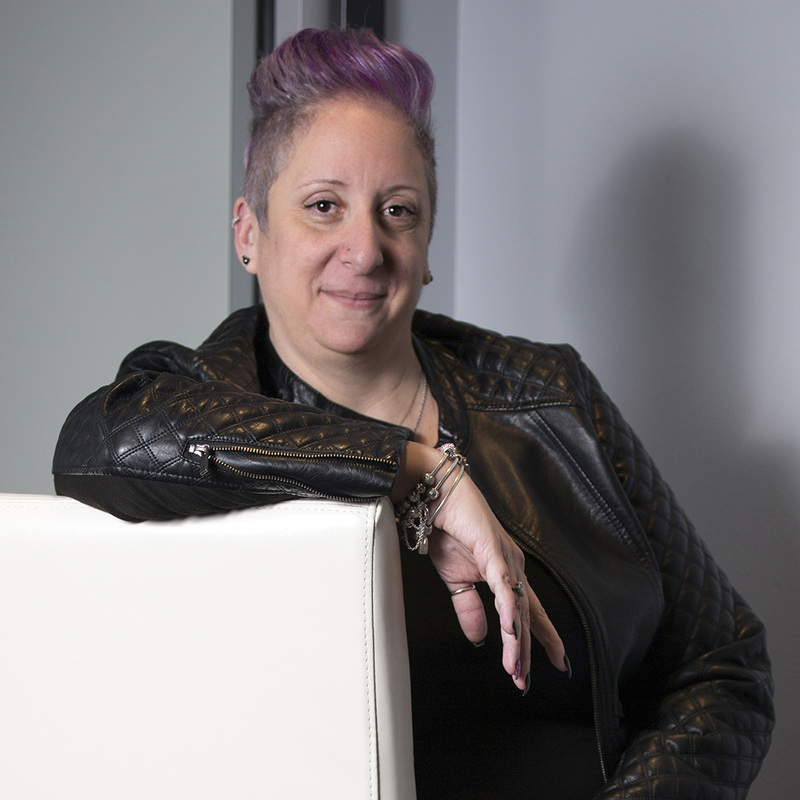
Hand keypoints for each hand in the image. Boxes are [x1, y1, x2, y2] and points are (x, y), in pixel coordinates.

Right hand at [394, 443, 566, 690]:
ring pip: (517, 607)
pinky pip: (503, 586)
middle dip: (527, 651)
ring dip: (517, 641)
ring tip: (516, 669)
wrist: (435, 496)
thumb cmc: (447, 529)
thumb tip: (479, 639)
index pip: (530, 611)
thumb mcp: (455, 580)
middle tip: (526, 681)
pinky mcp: (493, 550)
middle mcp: (513, 566)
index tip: (555, 664)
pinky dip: (508, 611)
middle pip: (526, 616)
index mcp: (506, 572)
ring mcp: (506, 558)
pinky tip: (511, 632)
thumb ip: (468, 608)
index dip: (542, 638)